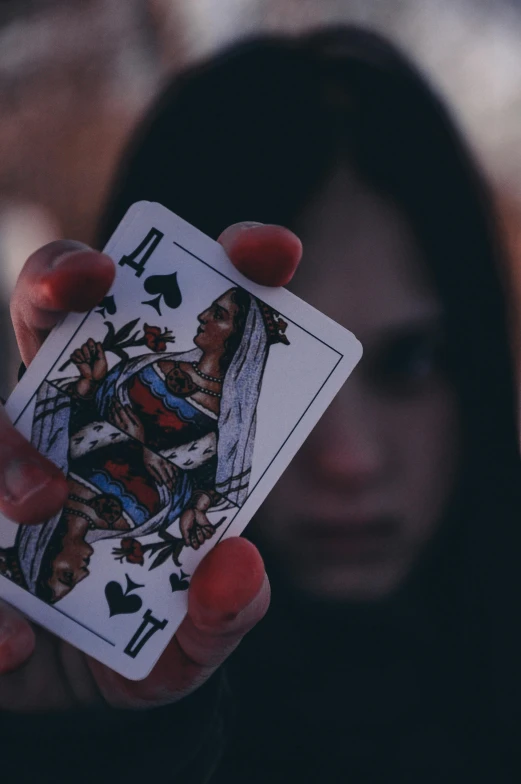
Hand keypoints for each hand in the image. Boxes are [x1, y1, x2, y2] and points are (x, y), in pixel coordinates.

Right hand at [3, 226, 300, 710]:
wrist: (73, 699)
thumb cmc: (149, 638)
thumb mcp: (199, 636)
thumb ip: (228, 609)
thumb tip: (239, 562)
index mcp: (143, 429)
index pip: (178, 329)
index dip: (226, 272)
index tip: (271, 252)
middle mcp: (65, 427)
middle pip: (51, 317)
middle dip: (60, 276)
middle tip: (89, 281)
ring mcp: (0, 467)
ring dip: (6, 448)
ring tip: (36, 506)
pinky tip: (13, 644)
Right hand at [71, 338, 107, 396]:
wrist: (92, 380)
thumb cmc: (99, 371)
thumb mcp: (103, 361)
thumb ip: (100, 351)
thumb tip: (98, 342)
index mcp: (95, 350)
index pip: (90, 340)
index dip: (91, 346)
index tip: (94, 353)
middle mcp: (87, 352)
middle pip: (84, 345)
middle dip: (87, 354)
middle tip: (90, 361)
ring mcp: (81, 355)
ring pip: (77, 350)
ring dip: (82, 357)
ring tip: (86, 363)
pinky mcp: (75, 360)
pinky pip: (72, 355)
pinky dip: (77, 360)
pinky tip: (81, 363)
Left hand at [109, 400, 144, 440]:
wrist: (135, 447)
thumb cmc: (139, 435)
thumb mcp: (139, 424)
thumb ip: (133, 415)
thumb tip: (127, 406)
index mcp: (127, 423)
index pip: (121, 410)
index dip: (117, 403)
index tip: (115, 398)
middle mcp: (120, 426)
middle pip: (115, 413)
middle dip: (113, 405)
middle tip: (112, 399)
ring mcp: (116, 429)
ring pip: (111, 417)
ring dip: (110, 410)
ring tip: (110, 404)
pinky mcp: (114, 432)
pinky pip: (110, 422)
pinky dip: (109, 416)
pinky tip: (110, 413)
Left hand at [144, 448, 176, 488]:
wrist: (151, 443)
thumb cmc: (147, 455)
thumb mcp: (147, 465)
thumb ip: (154, 475)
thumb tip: (160, 483)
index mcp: (159, 466)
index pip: (166, 479)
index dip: (169, 486)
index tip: (171, 491)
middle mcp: (166, 463)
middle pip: (171, 476)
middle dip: (173, 484)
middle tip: (174, 489)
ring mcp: (169, 460)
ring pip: (175, 471)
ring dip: (175, 478)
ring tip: (175, 484)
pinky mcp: (171, 457)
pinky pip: (176, 466)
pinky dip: (177, 471)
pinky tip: (177, 475)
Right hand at [180, 507, 214, 549]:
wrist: (193, 510)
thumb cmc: (187, 518)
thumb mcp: (183, 528)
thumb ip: (185, 537)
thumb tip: (187, 545)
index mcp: (192, 537)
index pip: (196, 546)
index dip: (195, 543)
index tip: (192, 537)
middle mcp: (199, 536)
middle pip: (202, 542)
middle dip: (198, 535)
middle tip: (195, 529)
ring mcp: (204, 531)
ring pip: (208, 537)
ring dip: (203, 531)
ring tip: (199, 526)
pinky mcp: (209, 527)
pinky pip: (212, 532)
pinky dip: (209, 529)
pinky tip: (204, 525)